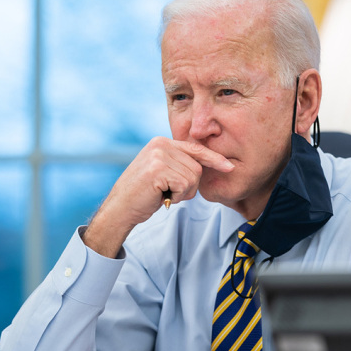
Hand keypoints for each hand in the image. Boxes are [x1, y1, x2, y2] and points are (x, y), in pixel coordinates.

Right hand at [83, 137, 233, 256]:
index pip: (195, 149)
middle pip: (197, 167)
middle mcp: (161, 144)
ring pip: (193, 177)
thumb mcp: (163, 172)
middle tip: (169, 192)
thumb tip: (207, 164)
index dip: (214, 159)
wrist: (120, 208)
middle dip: (189, 186)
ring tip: (163, 193)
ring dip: (183, 192)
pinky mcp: (158, 168)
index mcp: (162, 142)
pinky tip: (161, 196)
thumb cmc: (143, 194)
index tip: (229, 167)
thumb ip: (179, 164)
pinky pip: (185, 185)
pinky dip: (177, 196)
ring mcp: (159, 155)